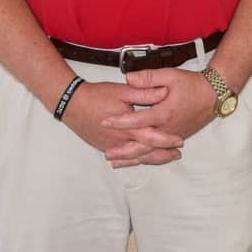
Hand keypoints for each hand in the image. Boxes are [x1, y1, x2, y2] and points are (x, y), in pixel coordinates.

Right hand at [61, 80, 181, 166]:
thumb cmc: (96, 96)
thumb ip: (144, 93)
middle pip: (145, 152)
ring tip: (164, 158)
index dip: (166, 140)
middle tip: (176, 154)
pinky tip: (140, 160)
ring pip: (134, 157)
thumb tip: (163, 92)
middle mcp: (119, 140)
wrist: (72, 103)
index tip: (179, 140)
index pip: (151, 137)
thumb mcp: (122, 91)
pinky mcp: (104, 146)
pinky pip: (122, 157)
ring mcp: (111, 145)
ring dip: (150, 158)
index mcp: (126, 126)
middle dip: (162, 154)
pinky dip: (134, 160)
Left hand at [101, 68, 217, 165]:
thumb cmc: (193, 84)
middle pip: (142, 144)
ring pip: (150, 152)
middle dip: (124, 150)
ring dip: (133, 157)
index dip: (120, 121)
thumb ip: (148, 77)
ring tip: (117, 162)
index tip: (105, 121)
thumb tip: (129, 78)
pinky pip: (159, 152)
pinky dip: (147, 157)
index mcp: (164, 112)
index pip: (137, 120)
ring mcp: (173, 135)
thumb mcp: (170, 75)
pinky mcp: (177, 137)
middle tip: (107, 153)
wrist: (214, 94)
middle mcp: (168, 128)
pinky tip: (138, 159)